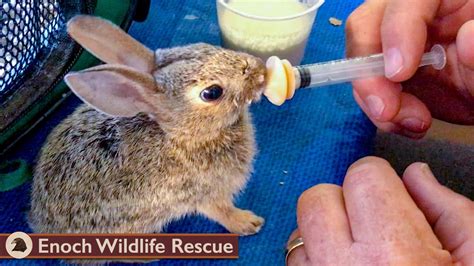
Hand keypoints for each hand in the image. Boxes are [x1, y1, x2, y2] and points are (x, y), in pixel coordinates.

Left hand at [287, 157, 473, 264]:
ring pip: (298, 230)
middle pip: (317, 198)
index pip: (363, 176)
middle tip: (369, 221)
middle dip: (342, 199)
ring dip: (324, 231)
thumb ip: (449, 209)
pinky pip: (294, 260)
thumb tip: (416, 175)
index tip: (388, 196)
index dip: (378, 180)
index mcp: (396, 251)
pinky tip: (341, 265)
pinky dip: (313, 256)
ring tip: (355, 250)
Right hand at [346, 0, 473, 137]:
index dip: (397, 30)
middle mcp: (417, 10)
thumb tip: (468, 36)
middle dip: (368, 69)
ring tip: (409, 122)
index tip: (399, 73)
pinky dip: (378, 108)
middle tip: (385, 109)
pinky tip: (404, 123)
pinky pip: (365, 82)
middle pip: (369, 22)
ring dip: (373, 95)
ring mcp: (397, 38)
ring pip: (360, 56)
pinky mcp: (387, 65)